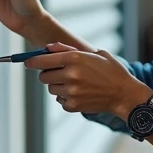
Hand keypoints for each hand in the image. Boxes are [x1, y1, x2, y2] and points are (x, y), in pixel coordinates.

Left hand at [24, 43, 152, 116]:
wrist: (124, 94)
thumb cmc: (111, 71)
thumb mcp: (94, 53)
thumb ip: (68, 49)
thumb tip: (48, 47)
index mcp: (74, 58)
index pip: (42, 60)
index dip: (32, 61)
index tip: (28, 62)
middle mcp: (70, 74)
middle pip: (43, 76)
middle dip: (48, 74)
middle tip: (59, 73)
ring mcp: (71, 91)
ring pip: (51, 89)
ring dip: (57, 86)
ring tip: (74, 83)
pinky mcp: (73, 105)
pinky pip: (60, 100)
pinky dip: (65, 97)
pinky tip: (80, 93)